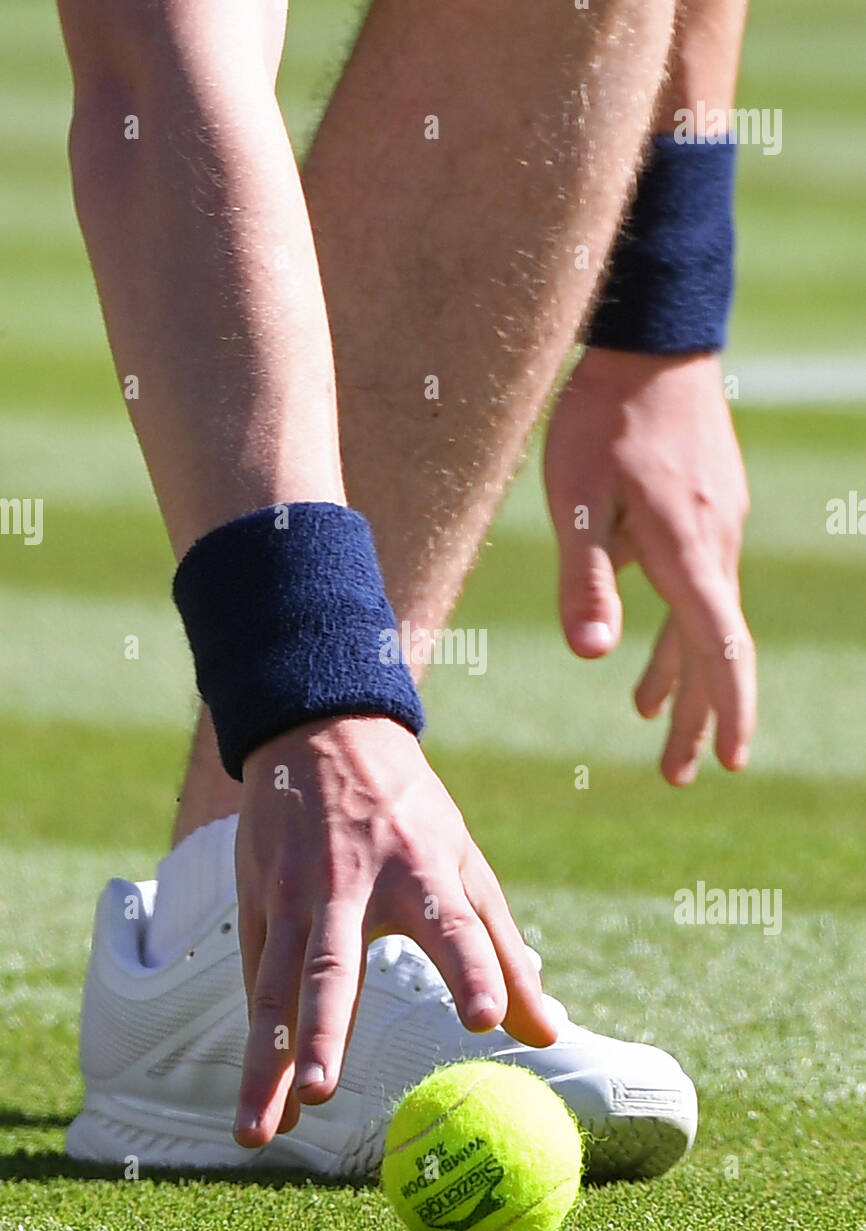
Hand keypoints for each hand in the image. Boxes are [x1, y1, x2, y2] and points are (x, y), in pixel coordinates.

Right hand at [233, 715, 555, 1145]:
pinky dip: (258, 1047)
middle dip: (324, 1030)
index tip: (488, 1021)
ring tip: (260, 1135)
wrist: (319, 732)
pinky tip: (265, 1109)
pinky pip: (257, 985)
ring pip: (274, 987)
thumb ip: (501, 948)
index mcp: (419, 868)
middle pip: (333, 965)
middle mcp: (348, 884)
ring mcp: (293, 895)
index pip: (451, 924)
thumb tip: (549, 1033)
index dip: (472, 970)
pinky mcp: (256, 903)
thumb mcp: (465, 861)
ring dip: (266, 1063)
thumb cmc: (409, 811)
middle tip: (323, 1094)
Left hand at [544, 347, 755, 785]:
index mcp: (688, 554)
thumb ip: (585, 578)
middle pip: (711, 651)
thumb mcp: (578, 499)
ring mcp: (715, 526)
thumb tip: (594, 655)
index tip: (728, 762)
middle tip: (677, 775)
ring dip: (678, 676)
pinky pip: (695, 586)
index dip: (726, 712)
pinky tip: (638, 642)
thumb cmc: (605, 416)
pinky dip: (672, 628)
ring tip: (649, 721)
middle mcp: (714, 547)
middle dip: (694, 716)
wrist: (652, 338)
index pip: (721, 652)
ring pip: (702, 620)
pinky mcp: (703, 508)